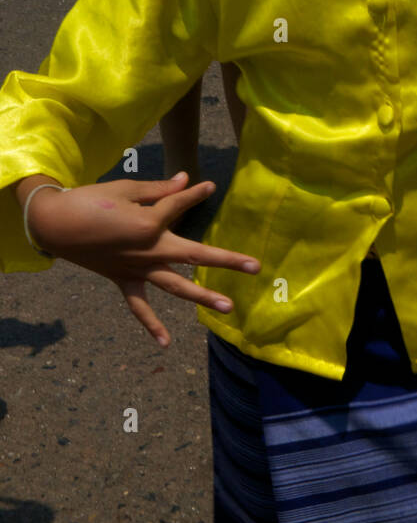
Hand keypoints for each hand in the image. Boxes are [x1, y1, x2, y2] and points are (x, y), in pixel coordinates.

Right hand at [25, 173, 260, 347]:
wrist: (55, 223)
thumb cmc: (90, 200)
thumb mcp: (127, 189)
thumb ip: (160, 190)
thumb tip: (186, 180)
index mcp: (150, 223)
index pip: (181, 205)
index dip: (196, 193)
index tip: (210, 187)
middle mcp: (149, 250)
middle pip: (194, 254)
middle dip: (226, 259)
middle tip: (254, 266)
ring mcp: (136, 268)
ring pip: (174, 285)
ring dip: (202, 295)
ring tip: (228, 306)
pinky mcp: (122, 279)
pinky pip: (139, 306)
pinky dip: (151, 324)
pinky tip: (166, 342)